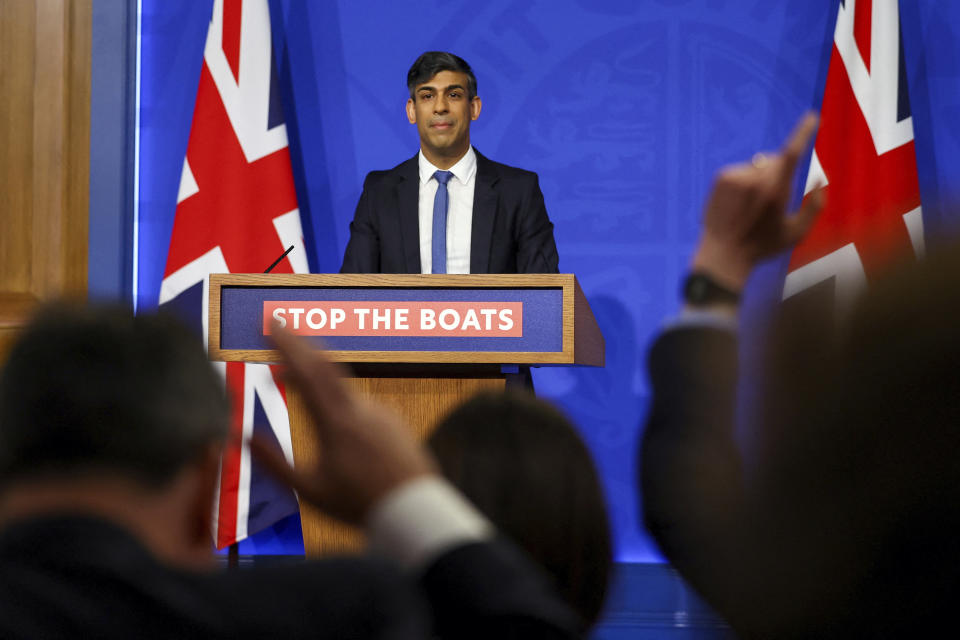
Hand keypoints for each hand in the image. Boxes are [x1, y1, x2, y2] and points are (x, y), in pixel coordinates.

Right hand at [249, 328, 435, 525]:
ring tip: (289, 376)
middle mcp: (360, 409)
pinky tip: (330, 418)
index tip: (271, 325)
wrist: (414, 509)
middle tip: (279, 325)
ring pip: (342, 387)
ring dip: (315, 376)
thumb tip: (242, 438)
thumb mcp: (309, 490)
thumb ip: (274, 463)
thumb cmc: (359, 504)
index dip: (287, 346)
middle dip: (300, 342)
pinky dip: (338, 399)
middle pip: (326, 365)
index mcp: (336, 423)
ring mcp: (379, 412)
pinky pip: (360, 404)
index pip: (308, 373)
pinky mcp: (392, 421)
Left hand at [692, 112, 823, 292]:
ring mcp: (736, 177)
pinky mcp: (721, 177)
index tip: (811, 117)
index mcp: (777, 191)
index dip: (803, 132)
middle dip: (780, 171)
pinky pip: (740, 170)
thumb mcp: (797, 233)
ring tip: (750, 206)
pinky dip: (743, 181)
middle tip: (771, 199)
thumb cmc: (763, 247)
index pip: (792, 152)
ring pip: (758, 165)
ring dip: (759, 177)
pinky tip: (737, 204)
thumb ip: (815, 208)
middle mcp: (756, 179)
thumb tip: (821, 181)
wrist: (723, 254)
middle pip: (776, 160)